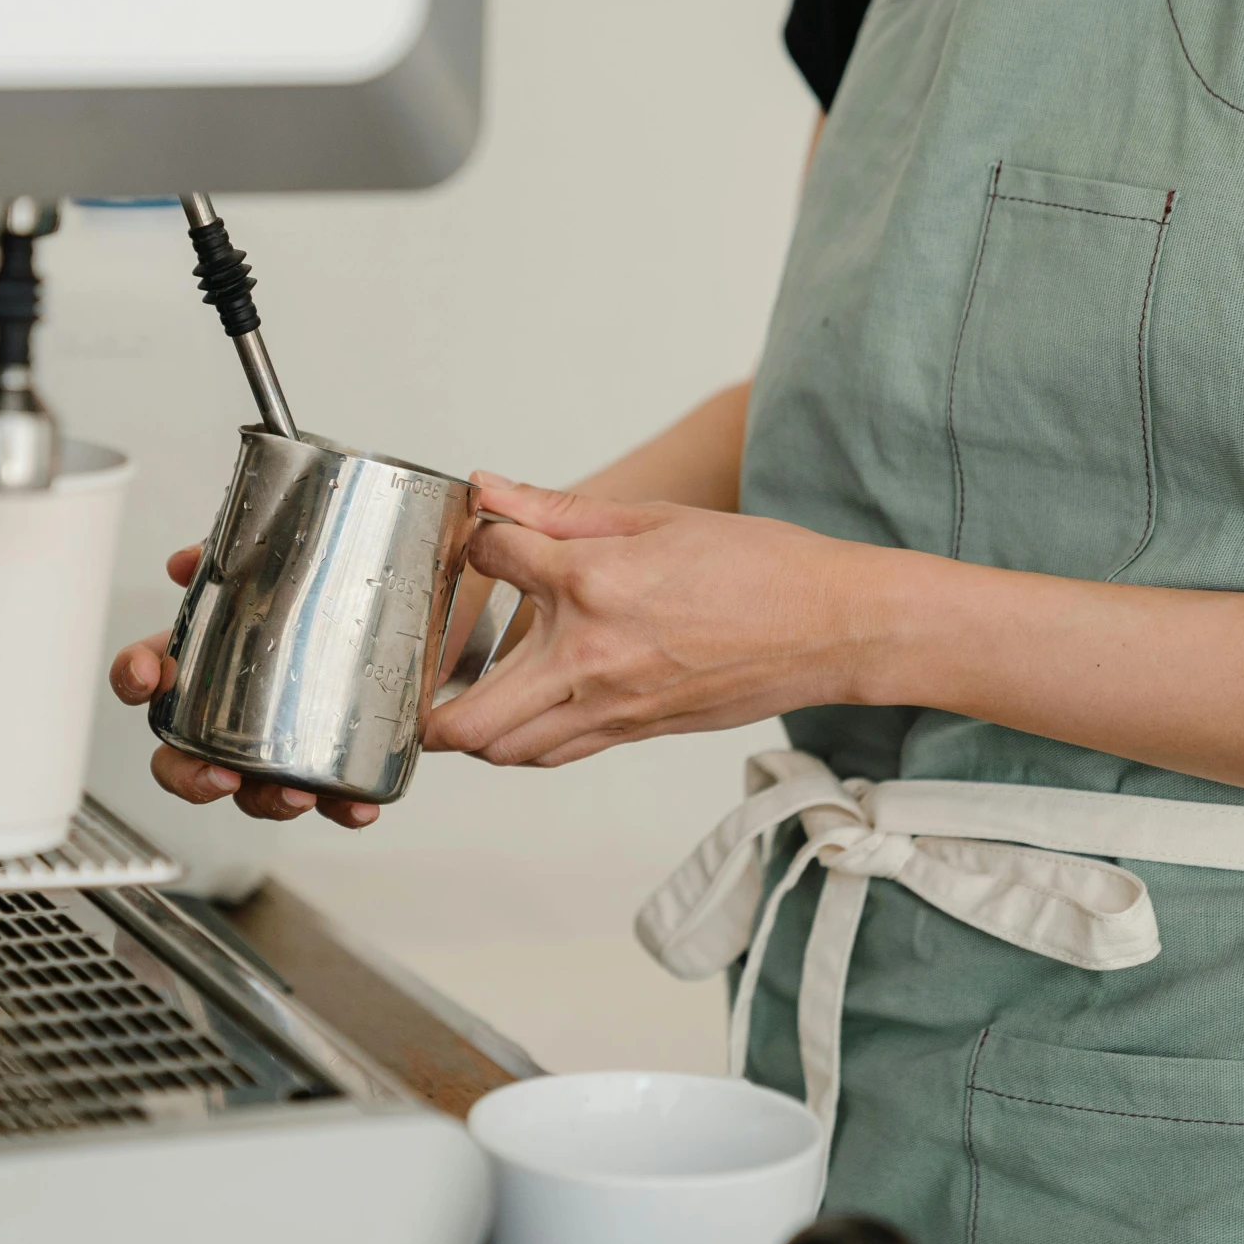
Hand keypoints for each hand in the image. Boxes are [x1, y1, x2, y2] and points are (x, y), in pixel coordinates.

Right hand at [108, 543, 381, 828]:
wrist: (405, 612)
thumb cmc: (329, 593)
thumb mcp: (288, 560)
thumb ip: (238, 553)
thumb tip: (186, 560)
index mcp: (208, 660)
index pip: (150, 674)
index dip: (134, 677)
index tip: (147, 675)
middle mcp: (231, 713)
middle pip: (180, 761)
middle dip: (189, 777)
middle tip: (219, 775)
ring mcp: (277, 744)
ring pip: (249, 794)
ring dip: (266, 801)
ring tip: (298, 793)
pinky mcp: (329, 762)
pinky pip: (327, 800)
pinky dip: (339, 809)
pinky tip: (358, 804)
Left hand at [425, 477, 899, 766]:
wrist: (832, 627)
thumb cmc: (758, 566)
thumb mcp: (653, 517)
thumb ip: (557, 510)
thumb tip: (489, 489)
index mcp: (592, 583)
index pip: (491, 559)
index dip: (477, 540)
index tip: (482, 535)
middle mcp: (590, 657)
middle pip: (469, 718)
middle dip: (426, 703)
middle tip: (411, 676)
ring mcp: (611, 707)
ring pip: (505, 750)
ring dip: (470, 729)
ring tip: (457, 697)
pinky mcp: (633, 733)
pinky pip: (555, 754)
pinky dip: (523, 740)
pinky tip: (519, 710)